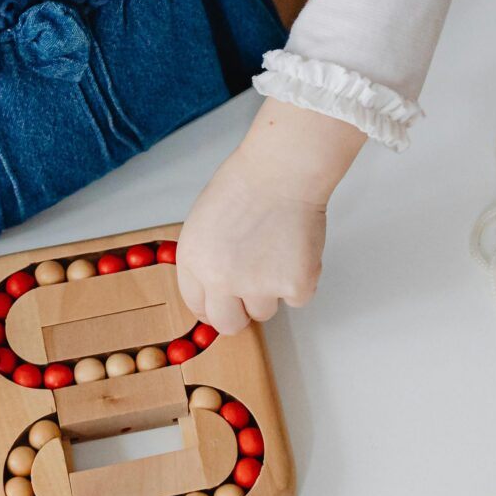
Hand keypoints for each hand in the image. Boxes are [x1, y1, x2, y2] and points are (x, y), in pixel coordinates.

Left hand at [175, 99, 366, 334]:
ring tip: (277, 251)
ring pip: (264, 312)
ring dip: (272, 291)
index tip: (222, 306)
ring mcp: (258, 286)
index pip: (197, 305)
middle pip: (228, 324)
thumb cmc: (247, 183)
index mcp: (194, 261)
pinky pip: (297, 299)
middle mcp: (221, 280)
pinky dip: (300, 279)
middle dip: (239, 315)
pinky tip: (297, 248)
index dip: (212, 306)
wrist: (283, 171)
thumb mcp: (204, 221)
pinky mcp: (294, 286)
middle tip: (251, 296)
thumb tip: (215, 288)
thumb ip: (207, 257)